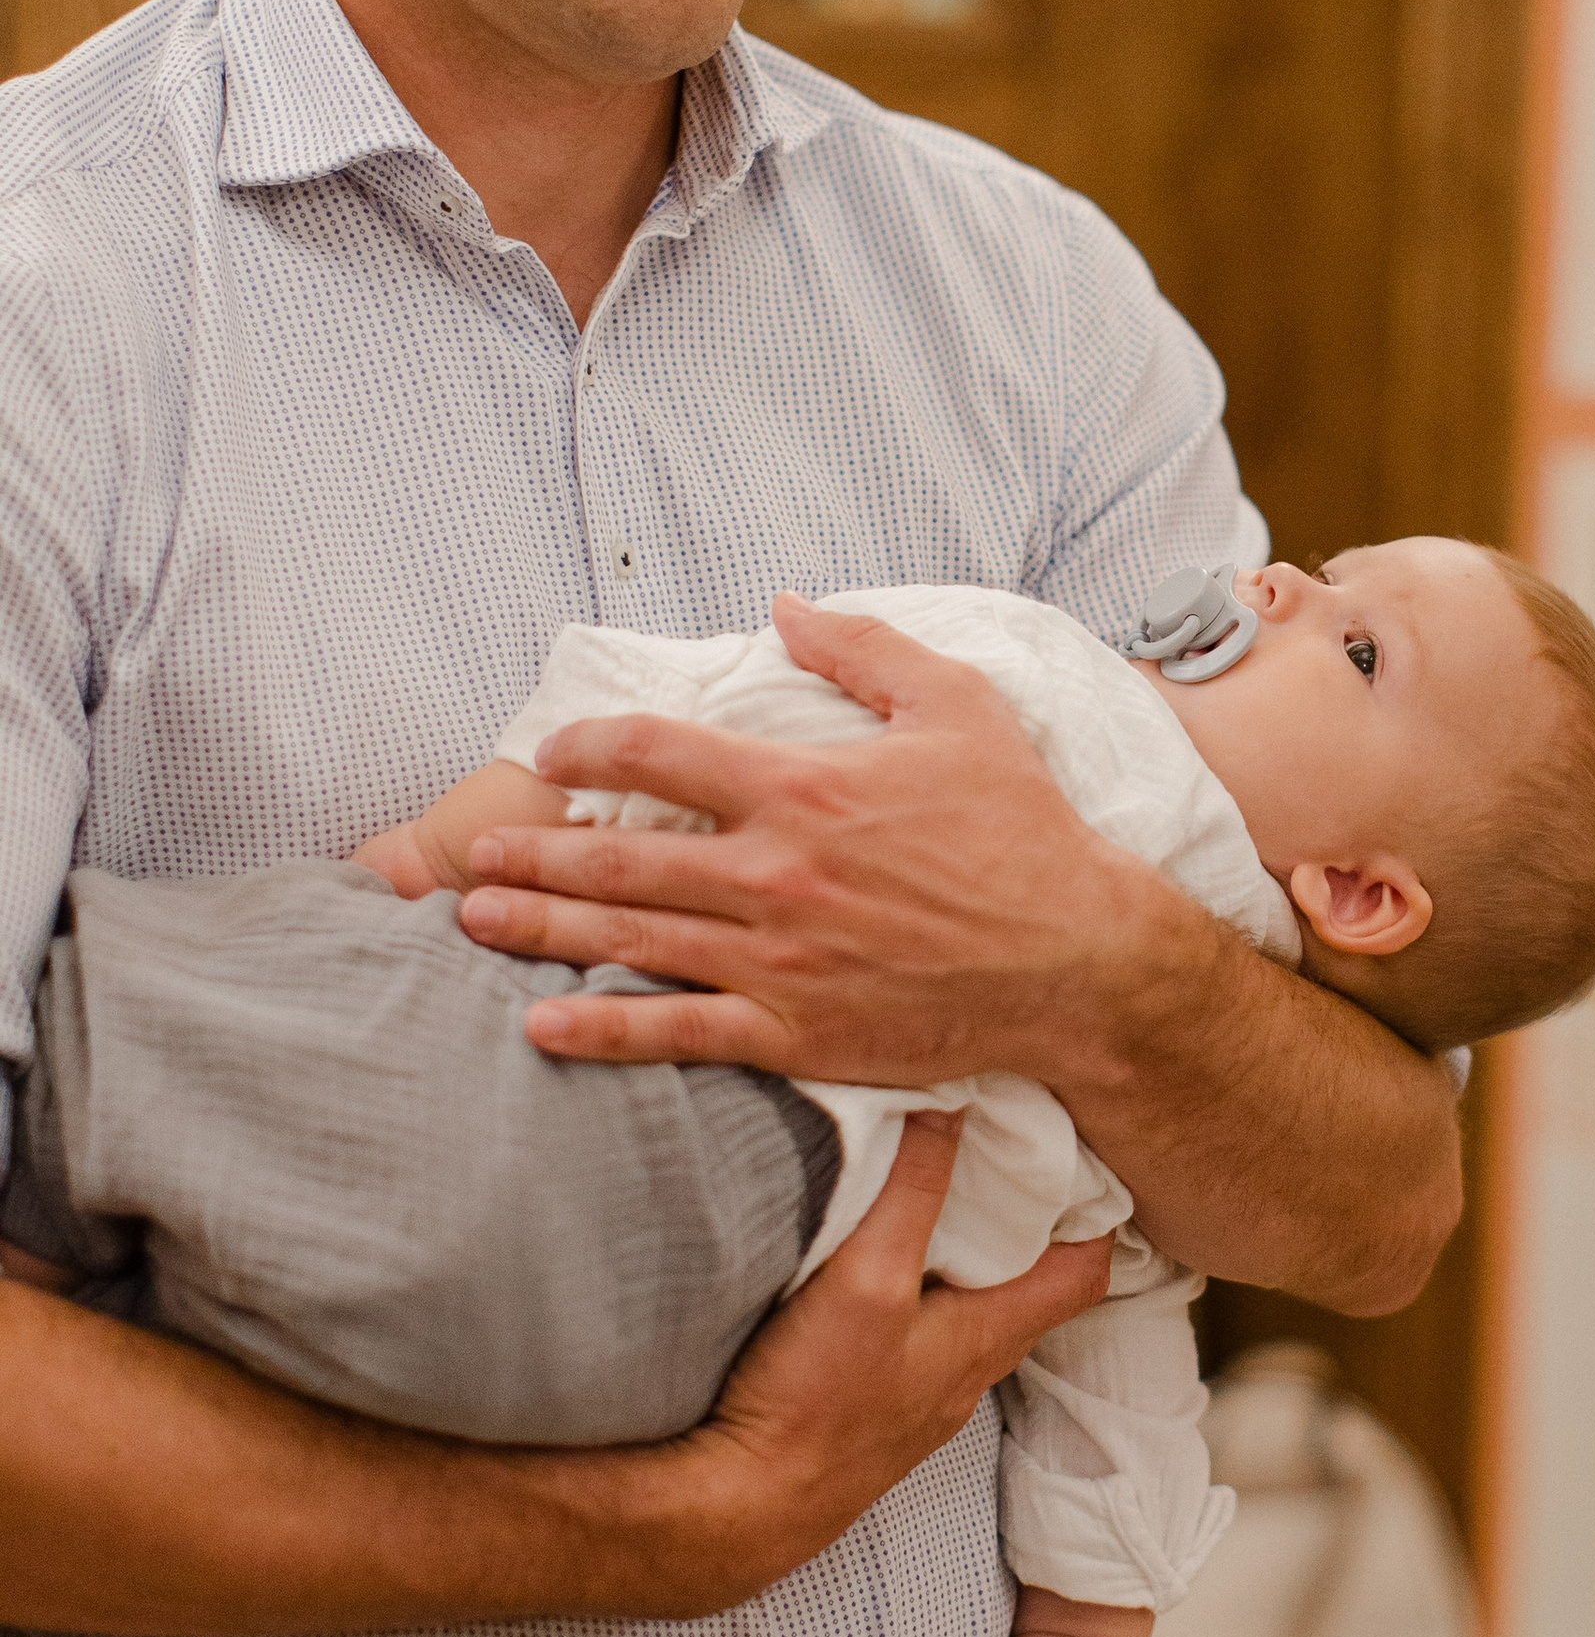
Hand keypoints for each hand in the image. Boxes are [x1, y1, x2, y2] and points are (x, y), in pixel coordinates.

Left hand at [452, 601, 1178, 1089]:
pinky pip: (677, 1032)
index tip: (556, 751)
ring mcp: (777, 960)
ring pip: (631, 938)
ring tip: (473, 919)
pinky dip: (602, 1029)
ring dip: (542, 927)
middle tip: (475, 849)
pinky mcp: (795, 1032)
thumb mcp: (957, 708)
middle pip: (620, 854)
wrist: (1079, 958)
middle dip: (535, 848)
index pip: (660, 754)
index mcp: (802, 788)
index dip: (591, 745)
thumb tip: (786, 605)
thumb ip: (863, 650)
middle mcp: (773, 873)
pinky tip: (540, 1025)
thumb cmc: (1023, 830)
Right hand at [650, 1116, 1116, 1614]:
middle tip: (997, 1156)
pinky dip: (909, 1300)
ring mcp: (918, 1399)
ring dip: (960, 1262)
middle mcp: (967, 1374)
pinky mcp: (869, 1413)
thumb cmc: (813, 1408)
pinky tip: (867, 1275)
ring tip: (933, 1198)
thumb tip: (951, 1110)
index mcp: (988, 1338)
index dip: (1093, 1211)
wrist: (738, 1512)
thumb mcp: (868, 1281)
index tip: (1075, 1155)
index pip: (1085, 1270)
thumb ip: (911, 1195)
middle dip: (1022, 1224)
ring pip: (966, 1315)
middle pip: (1027, 1288)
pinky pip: (912, 1342)